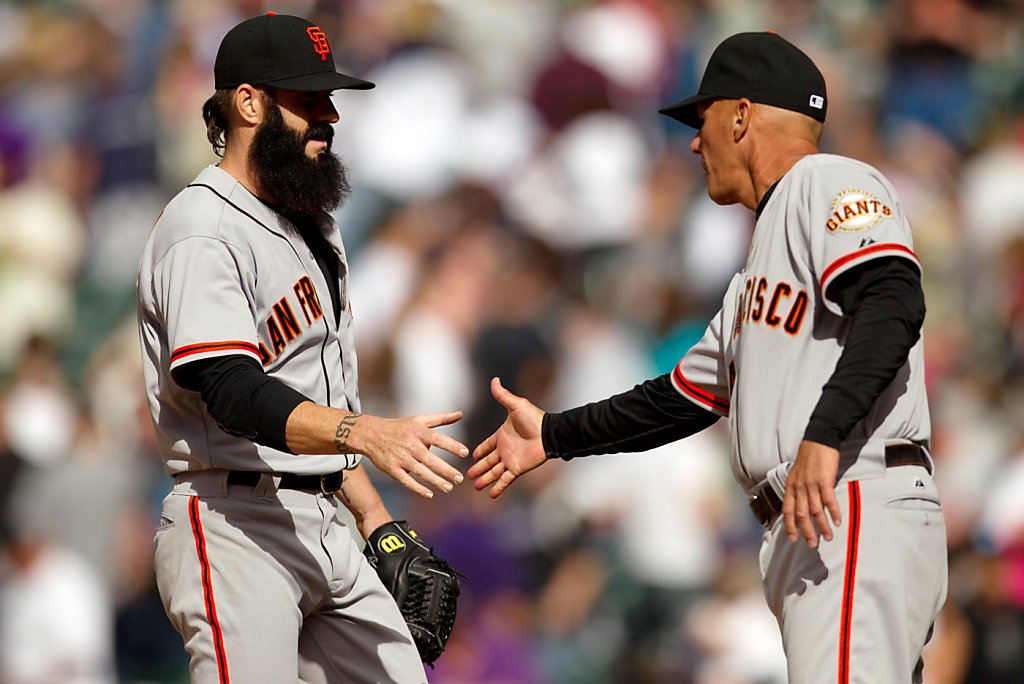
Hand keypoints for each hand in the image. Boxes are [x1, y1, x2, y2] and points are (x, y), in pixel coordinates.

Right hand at [356, 412, 468, 498]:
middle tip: (460, 478)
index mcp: (419, 432)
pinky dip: (417, 488)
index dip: (452, 446)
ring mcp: (401, 458)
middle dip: (446, 470)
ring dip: (435, 481)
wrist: (371, 434)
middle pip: (431, 460)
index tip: (465, 452)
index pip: (438, 439)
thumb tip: (461, 414)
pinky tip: (429, 495)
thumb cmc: (399, 427)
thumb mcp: (419, 419)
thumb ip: (441, 418)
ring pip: (420, 472)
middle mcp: (410, 445)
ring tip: (449, 488)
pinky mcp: (392, 469)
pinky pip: (406, 481)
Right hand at [468, 377, 547, 498]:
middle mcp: (505, 449)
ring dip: (485, 479)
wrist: (549, 433)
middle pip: (488, 461)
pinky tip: (491, 494)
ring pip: (494, 472)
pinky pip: (505, 480)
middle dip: (478, 468)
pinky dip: (498, 487)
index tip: (471, 456)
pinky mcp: (516, 468)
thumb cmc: (534, 419)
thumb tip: (494, 379)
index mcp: (502, 435)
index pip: (487, 445)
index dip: (480, 450)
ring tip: (475, 485)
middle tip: (467, 475)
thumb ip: (503, 395)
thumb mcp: (516, 405)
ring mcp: (510, 460)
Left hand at [782, 440, 841, 547]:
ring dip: (822, 525)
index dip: (790, 526)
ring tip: (828, 537)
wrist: (818, 441)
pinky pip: (828, 500)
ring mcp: (811, 484)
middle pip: (801, 514)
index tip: (793, 539)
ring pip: (815, 510)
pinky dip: (833, 512)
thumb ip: (797, 490)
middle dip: (806, 531)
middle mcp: (799, 487)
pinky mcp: (824, 480)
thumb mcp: (796, 474)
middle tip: (812, 544)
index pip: (787, 510)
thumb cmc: (808, 458)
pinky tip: (837, 521)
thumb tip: (800, 507)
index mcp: (791, 487)